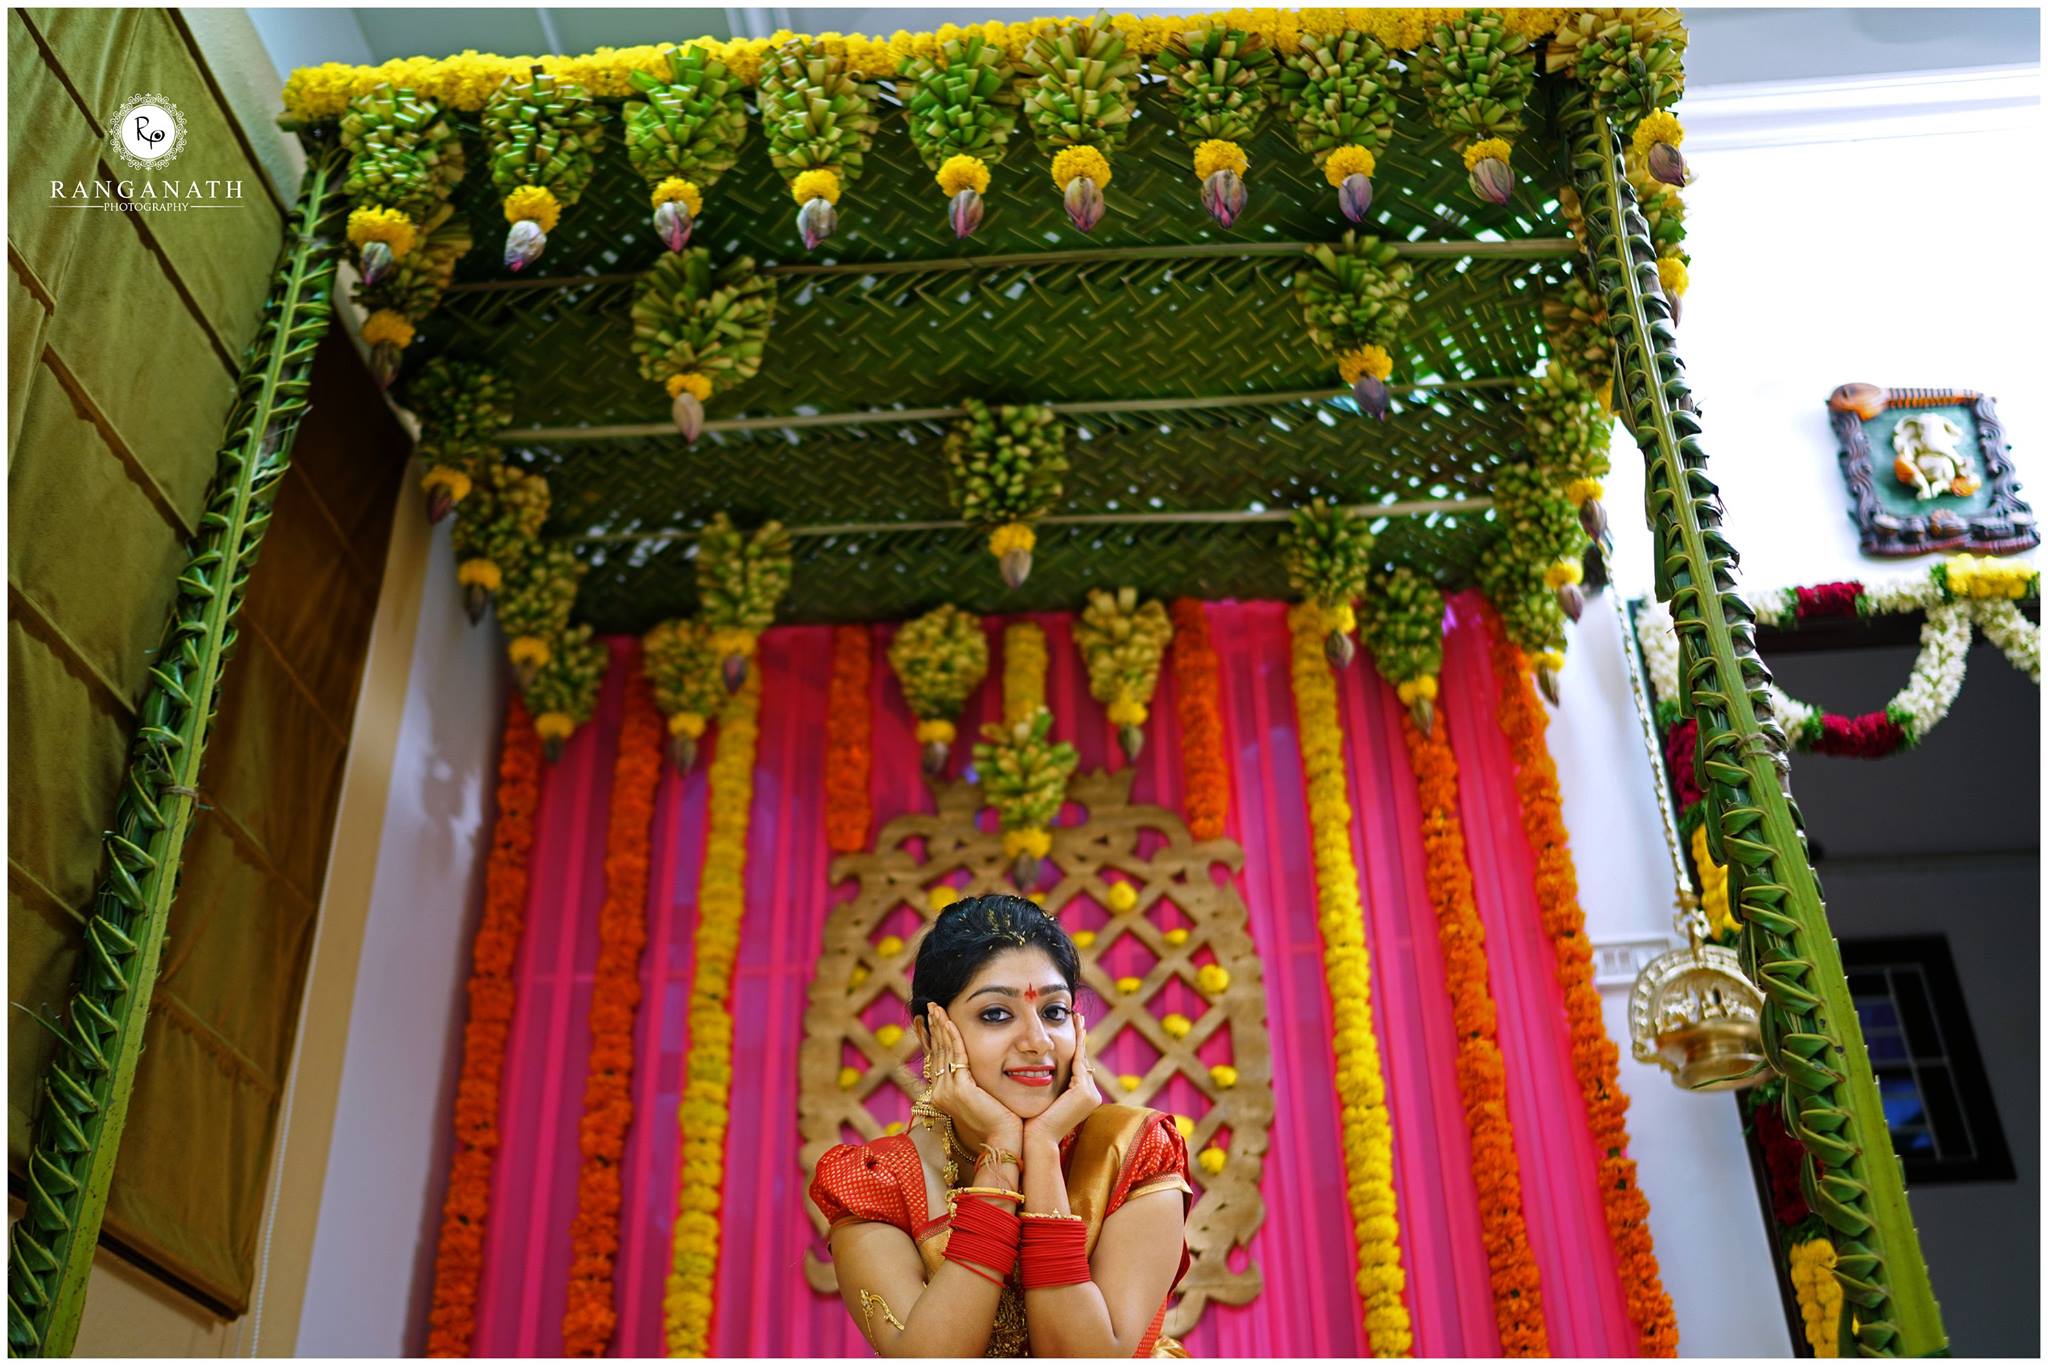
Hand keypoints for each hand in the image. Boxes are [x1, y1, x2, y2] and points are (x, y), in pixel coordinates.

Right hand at [925, 1004, 1023, 1160]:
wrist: (1005, 1138)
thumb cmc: (1000, 1117)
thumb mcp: (982, 1093)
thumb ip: (974, 1077)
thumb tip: (975, 1061)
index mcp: (942, 1093)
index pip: (937, 1058)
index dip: (935, 1036)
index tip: (935, 1016)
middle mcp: (939, 1092)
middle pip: (937, 1051)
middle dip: (935, 1026)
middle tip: (933, 1005)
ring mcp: (946, 1091)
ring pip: (943, 1051)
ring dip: (941, 1026)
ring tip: (938, 1008)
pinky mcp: (959, 1089)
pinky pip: (955, 1056)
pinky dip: (953, 1037)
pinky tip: (950, 1022)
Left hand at [1023, 1013, 1101, 1151]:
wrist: (1034, 1140)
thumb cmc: (1031, 1122)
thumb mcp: (1042, 1098)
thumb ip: (1047, 1084)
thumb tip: (1034, 1066)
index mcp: (1083, 1098)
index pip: (1079, 1065)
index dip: (1075, 1045)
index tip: (1071, 1025)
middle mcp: (1092, 1096)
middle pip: (1083, 1059)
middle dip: (1079, 1036)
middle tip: (1076, 1014)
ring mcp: (1091, 1095)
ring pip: (1082, 1058)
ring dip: (1079, 1035)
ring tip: (1076, 1016)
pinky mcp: (1085, 1093)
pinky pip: (1078, 1062)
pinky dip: (1076, 1044)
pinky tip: (1073, 1027)